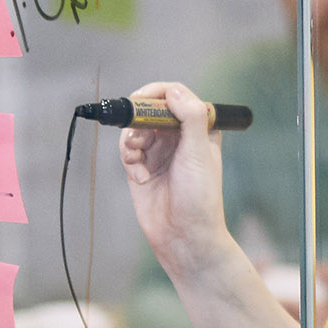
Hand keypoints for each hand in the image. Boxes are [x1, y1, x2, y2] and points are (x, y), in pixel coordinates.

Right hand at [111, 81, 238, 275]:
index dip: (157, 93)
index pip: (176, 96)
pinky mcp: (142, 168)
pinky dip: (129, 160)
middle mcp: (178, 137)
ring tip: (137, 159)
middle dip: (140, 120)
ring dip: (132, 140)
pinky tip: (140, 178)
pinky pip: (127, 151)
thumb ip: (190, 116)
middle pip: (150, 110)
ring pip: (135, 129)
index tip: (142, 99)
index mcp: (199, 129)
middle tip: (138, 134)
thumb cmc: (200, 198)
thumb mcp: (199, 152)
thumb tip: (174, 90)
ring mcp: (159, 153)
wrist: (184, 237)